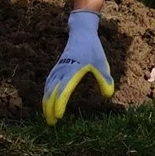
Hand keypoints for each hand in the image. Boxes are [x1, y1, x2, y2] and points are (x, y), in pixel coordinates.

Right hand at [43, 9, 114, 124]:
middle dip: (49, 107)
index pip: (63, 90)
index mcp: (72, 70)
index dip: (60, 103)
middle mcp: (62, 70)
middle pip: (51, 91)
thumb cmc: (92, 48)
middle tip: (51, 122)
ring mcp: (58, 68)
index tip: (59, 116)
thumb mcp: (102, 63)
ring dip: (46, 101)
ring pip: (48, 87)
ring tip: (47, 115)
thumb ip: (104, 79)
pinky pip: (48, 82)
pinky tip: (46, 99)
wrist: (81, 33)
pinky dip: (46, 92)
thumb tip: (108, 95)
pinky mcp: (57, 67)